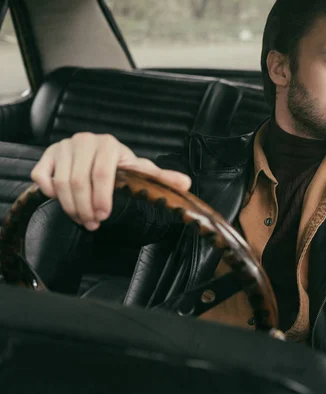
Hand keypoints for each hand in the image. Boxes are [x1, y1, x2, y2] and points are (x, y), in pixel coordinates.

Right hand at [31, 133, 190, 230]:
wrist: (100, 155)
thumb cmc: (121, 167)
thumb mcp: (141, 171)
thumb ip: (161, 178)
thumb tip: (186, 184)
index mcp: (109, 144)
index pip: (102, 176)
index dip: (102, 200)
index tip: (104, 217)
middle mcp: (85, 141)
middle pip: (79, 181)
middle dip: (85, 207)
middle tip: (92, 224)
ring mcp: (63, 146)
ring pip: (61, 182)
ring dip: (70, 206)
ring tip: (81, 219)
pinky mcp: (48, 155)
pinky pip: (42, 176)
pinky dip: (49, 192)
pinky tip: (61, 200)